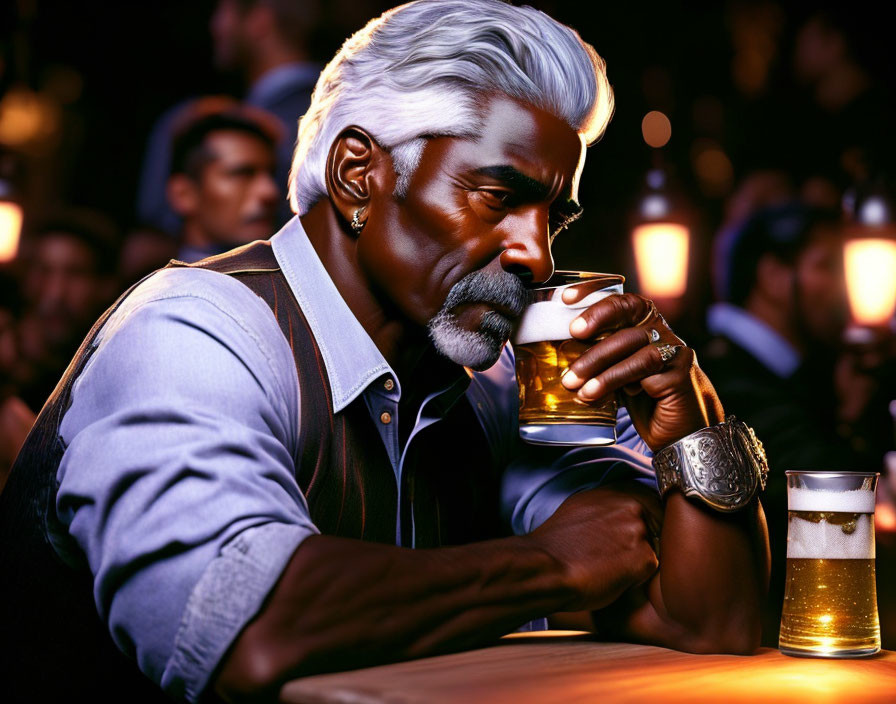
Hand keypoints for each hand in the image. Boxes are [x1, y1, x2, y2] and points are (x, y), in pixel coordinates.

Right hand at [527, 483, 661, 611]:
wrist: (546, 568)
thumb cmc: (556, 544)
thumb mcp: (579, 507)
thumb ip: (605, 504)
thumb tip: (615, 510)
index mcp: (616, 490)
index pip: (648, 501)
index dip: (643, 520)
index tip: (631, 533)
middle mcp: (631, 505)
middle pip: (655, 524)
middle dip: (643, 540)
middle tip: (619, 555)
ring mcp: (640, 530)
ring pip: (653, 547)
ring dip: (638, 558)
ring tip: (611, 567)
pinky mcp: (646, 558)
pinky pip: (650, 570)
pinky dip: (636, 577)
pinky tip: (613, 578)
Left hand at [558, 291, 723, 449]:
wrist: (681, 433)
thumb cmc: (644, 400)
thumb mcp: (617, 374)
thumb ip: (600, 360)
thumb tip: (560, 354)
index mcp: (646, 326)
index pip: (623, 302)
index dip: (595, 295)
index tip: (566, 298)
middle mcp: (663, 334)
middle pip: (628, 319)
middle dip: (596, 327)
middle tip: (570, 338)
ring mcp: (675, 353)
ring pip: (635, 349)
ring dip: (600, 367)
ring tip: (575, 385)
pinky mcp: (681, 377)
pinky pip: (646, 375)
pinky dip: (619, 384)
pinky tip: (599, 397)